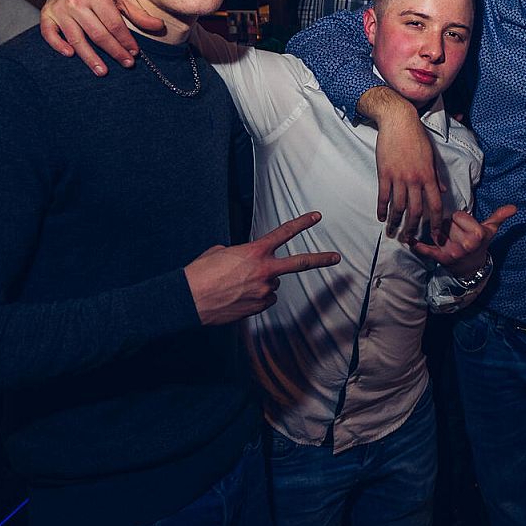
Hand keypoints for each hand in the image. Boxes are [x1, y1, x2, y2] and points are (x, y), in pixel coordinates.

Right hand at [39, 0, 165, 74]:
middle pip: (97, 34)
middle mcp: (76, 1)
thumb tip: (159, 26)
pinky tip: (70, 55)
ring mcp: (60, 9)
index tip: (135, 53)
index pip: (114, 24)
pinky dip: (58, 44)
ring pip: (76, 38)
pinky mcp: (47, 14)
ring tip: (103, 71)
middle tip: (126, 64)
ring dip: (89, 57)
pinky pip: (49, 33)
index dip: (126, 41)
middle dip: (114, 51)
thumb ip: (138, 13)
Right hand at [183, 212, 339, 324]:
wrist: (189, 299)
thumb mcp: (219, 252)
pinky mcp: (259, 307)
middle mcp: (265, 270)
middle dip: (320, 259)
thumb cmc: (200, 273)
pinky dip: (255, 297)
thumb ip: (239, 253)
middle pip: (300, 264)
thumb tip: (245, 262)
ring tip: (237, 285)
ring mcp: (264, 290)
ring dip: (262, 283)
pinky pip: (264, 299)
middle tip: (336, 257)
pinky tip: (237, 296)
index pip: (284, 232)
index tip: (316, 217)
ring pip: (272, 284)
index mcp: (255, 251)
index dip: (302, 223)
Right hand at [373, 102, 448, 242]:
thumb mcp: (431, 156)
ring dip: (395, 223)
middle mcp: (415, 179)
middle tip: (410, 239)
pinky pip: (383, 196)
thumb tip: (442, 191)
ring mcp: (399, 177)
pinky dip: (382, 209)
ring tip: (393, 233)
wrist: (398, 121)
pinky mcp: (384, 173)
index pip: (435, 205)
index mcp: (428, 175)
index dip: (436, 223)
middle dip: (413, 228)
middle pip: (416, 211)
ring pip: (398, 207)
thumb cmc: (417, 137)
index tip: (436, 236)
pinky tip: (381, 218)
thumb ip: (436, 176)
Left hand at [413, 205, 517, 276]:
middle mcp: (465, 244)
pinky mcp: (441, 258)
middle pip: (447, 222)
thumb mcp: (490, 230)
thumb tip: (514, 207)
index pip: (459, 215)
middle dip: (449, 225)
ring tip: (448, 240)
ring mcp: (453, 252)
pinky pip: (427, 250)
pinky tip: (409, 240)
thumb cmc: (480, 244)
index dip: (460, 219)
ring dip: (439, 233)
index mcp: (477, 234)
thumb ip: (499, 216)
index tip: (465, 227)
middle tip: (457, 235)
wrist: (471, 268)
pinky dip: (417, 246)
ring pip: (438, 230)